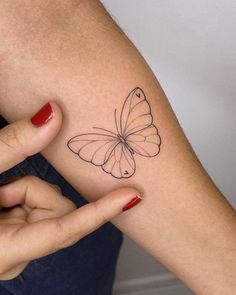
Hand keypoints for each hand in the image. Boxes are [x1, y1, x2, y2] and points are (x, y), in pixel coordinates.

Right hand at [0, 102, 140, 279]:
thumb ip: (13, 144)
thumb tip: (53, 112)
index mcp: (3, 250)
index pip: (66, 229)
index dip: (102, 211)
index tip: (132, 197)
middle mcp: (15, 258)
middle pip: (56, 213)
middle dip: (33, 192)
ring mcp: (17, 251)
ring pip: (47, 211)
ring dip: (24, 194)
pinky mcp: (16, 241)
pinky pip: (36, 212)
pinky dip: (21, 199)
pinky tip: (0, 201)